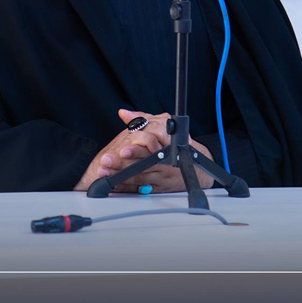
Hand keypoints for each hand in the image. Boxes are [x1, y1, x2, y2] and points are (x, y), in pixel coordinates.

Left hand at [74, 109, 215, 193]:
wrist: (197, 165)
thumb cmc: (176, 143)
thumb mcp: (162, 125)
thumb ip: (142, 119)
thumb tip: (124, 113)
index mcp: (164, 146)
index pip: (148, 148)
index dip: (135, 150)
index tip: (123, 150)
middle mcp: (164, 163)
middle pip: (141, 164)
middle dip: (122, 164)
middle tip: (107, 162)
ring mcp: (161, 177)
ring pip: (139, 177)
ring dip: (120, 177)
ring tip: (104, 174)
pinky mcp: (158, 188)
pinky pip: (140, 189)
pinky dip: (126, 188)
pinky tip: (113, 187)